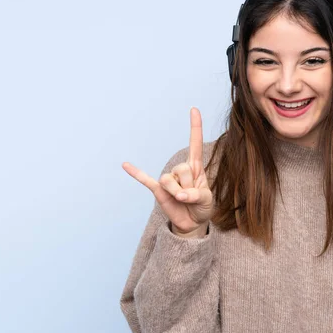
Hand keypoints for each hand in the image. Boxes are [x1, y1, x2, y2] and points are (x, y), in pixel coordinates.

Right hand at [122, 107, 213, 237]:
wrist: (192, 223)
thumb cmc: (202, 207)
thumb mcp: (207, 201)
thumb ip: (196, 195)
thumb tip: (180, 195)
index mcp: (195, 168)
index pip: (195, 144)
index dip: (195, 127)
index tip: (193, 109)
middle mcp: (181, 170)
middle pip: (182, 169)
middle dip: (190, 186)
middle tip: (193, 197)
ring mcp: (169, 180)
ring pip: (169, 180)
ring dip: (177, 193)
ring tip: (183, 201)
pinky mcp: (158, 191)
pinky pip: (146, 180)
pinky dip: (136, 174)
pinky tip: (125, 165)